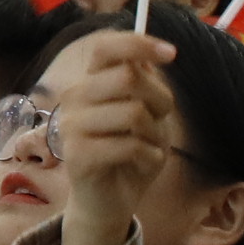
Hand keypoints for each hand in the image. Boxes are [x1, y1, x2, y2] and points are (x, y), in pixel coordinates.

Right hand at [47, 28, 182, 244]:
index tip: (171, 53)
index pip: (105, 48)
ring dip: (155, 132)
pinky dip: (150, 155)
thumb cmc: (129, 152)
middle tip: (160, 119)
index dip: (138, 43)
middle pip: (128, 77)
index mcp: (90, 82)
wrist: (108, 201)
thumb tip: (149, 55)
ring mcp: (71, 126)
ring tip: (150, 145)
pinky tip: (144, 162)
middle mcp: (74, 98)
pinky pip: (130, 145)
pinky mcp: (78, 154)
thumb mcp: (145, 114)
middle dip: (159, 98)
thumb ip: (143, 85)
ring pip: (133, 112)